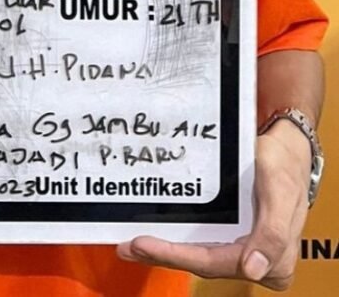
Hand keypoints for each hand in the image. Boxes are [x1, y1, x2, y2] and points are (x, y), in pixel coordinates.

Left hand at [116, 120, 312, 290]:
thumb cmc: (285, 165)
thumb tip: (253, 269)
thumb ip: (272, 232)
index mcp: (274, 259)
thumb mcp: (280, 192)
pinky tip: (155, 236)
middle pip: (203, 263)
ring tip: (132, 245)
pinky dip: (178, 242)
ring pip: (199, 256)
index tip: (143, 244)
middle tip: (127, 246)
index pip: (215, 263)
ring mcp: (245, 249)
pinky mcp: (234, 236)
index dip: (176, 256)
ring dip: (166, 252)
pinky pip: (203, 243)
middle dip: (163, 256)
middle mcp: (257, 260)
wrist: (289, 148)